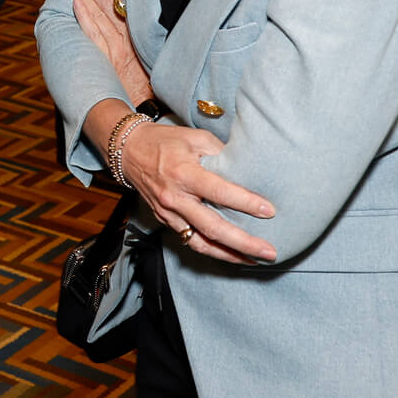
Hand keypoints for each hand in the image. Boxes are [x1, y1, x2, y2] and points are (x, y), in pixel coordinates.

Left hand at [69, 0, 151, 105]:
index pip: (124, 8)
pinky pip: (93, 31)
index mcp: (139, 40)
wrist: (147, 112)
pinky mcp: (107, 57)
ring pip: (99, 15)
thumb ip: (140, 50)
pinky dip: (84, 15)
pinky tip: (76, 2)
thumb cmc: (149, 94)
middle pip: (110, 7)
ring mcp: (116, 48)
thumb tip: (135, 37)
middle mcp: (128, 40)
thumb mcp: (149, 66)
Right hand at [119, 119, 278, 264]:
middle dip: (243, 242)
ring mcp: (168, 213)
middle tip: (268, 251)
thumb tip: (249, 168)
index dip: (245, 202)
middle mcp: (175, 197)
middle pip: (212, 227)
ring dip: (229, 255)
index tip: (269, 211)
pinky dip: (212, 251)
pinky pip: (190, 241)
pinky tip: (231, 255)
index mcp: (183, 173)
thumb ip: (222, 154)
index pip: (218, 192)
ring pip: (200, 242)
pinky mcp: (165, 220)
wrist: (128, 150)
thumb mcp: (196, 138)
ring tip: (254, 260)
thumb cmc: (165, 141)